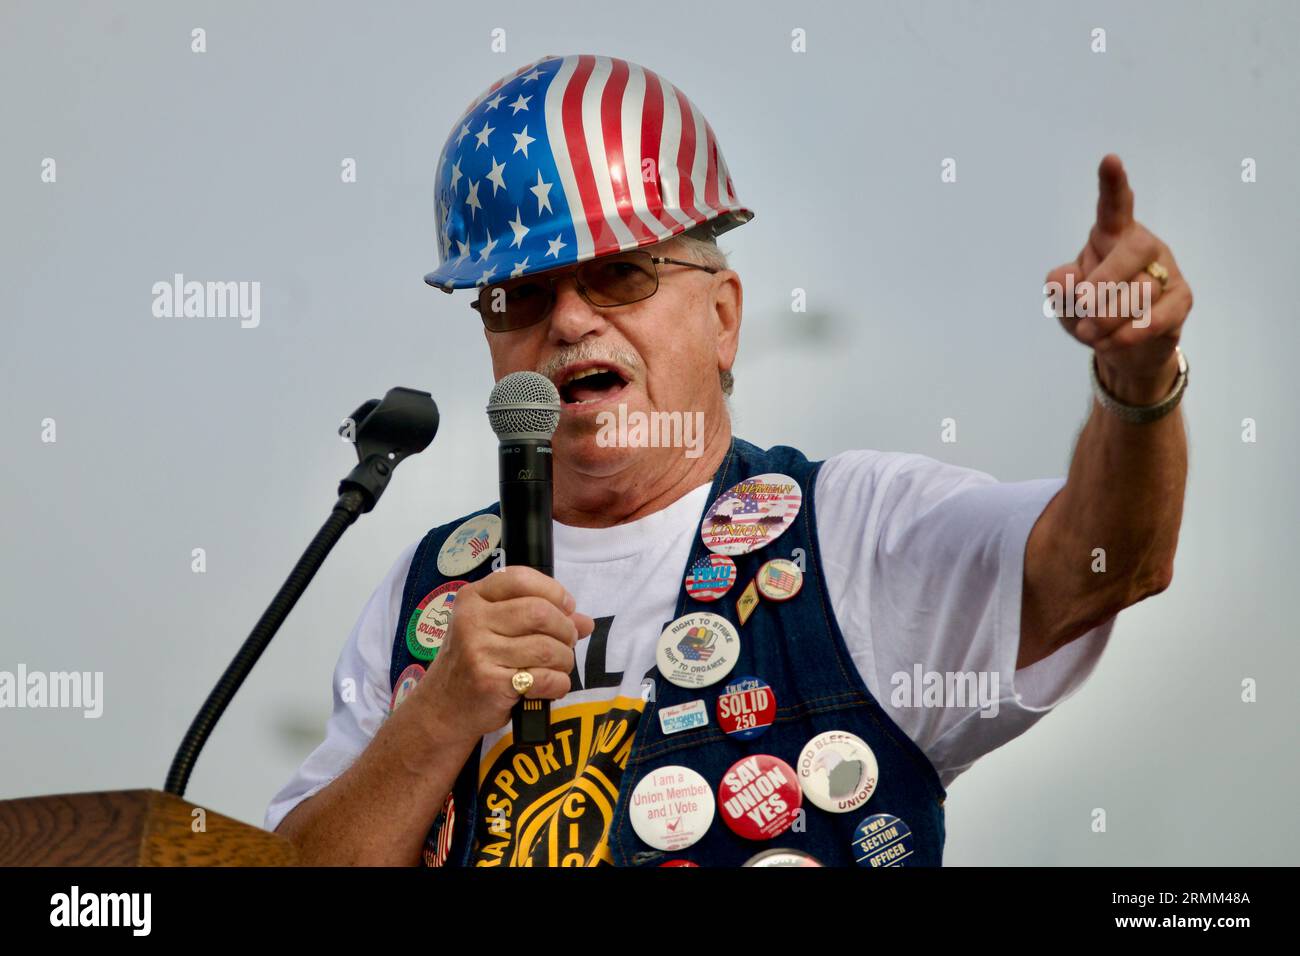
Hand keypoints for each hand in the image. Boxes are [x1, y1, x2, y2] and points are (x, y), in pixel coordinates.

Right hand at [413, 566, 594, 739]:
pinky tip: (552, 685)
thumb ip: (538, 618)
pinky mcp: (490, 683)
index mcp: (473, 598)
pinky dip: (559, 683)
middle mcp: (472, 621)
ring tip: (558, 665)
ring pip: (547, 648)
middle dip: (565, 629)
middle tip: (567, 642)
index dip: (554, 592)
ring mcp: (478, 652)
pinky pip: (544, 678)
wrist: (443, 707)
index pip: (521, 578)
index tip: (567, 608)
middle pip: (540, 612)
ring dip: (565, 659)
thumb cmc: (475, 661)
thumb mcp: (495, 630)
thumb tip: (585, 621)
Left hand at [1045, 154, 1193, 404]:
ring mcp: (1165, 271)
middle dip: (1105, 282)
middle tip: (1083, 309)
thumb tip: (1061, 280)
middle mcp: (1142, 247)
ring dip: (1109, 318)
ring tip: (1089, 333)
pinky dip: (1129, 333)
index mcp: (1111, 236)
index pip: (1114, 207)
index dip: (1112, 185)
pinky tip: (1110, 342)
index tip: (1109, 160)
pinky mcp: (1180, 300)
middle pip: (1132, 251)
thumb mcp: (1064, 302)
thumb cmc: (1090, 313)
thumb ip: (1061, 288)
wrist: (1118, 348)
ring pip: (1142, 289)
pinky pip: (1158, 316)